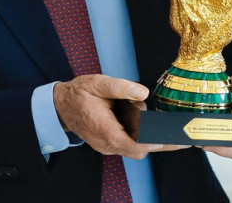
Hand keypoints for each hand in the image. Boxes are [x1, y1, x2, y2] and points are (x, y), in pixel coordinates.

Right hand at [53, 74, 187, 159]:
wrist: (61, 105)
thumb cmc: (79, 94)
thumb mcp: (98, 83)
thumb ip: (121, 87)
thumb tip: (143, 92)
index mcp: (105, 130)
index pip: (135, 146)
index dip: (154, 143)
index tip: (170, 138)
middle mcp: (107, 143)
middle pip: (139, 150)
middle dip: (155, 138)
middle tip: (168, 126)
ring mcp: (107, 146)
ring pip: (134, 147)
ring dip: (144, 134)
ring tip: (140, 111)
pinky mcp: (108, 144)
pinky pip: (127, 144)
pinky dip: (137, 134)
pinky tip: (136, 118)